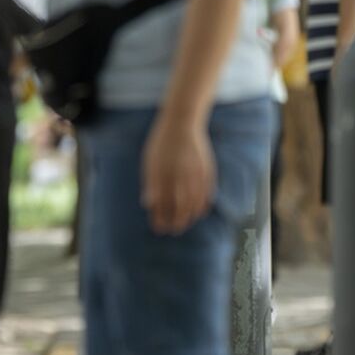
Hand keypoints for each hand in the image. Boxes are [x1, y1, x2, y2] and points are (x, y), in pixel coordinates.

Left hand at [141, 115, 215, 234]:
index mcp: (161, 175)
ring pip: (194, 203)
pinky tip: (198, 212)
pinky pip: (206, 194)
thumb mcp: (150, 162)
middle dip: (175, 222)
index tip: (158, 228)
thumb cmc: (162, 144)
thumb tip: (148, 204)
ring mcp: (194, 174)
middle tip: (172, 230)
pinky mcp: (207, 171)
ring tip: (184, 224)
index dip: (160, 219)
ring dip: (189, 217)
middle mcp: (178, 176)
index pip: (161, 205)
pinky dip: (203, 206)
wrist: (182, 124)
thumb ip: (150, 183)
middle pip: (179, 208)